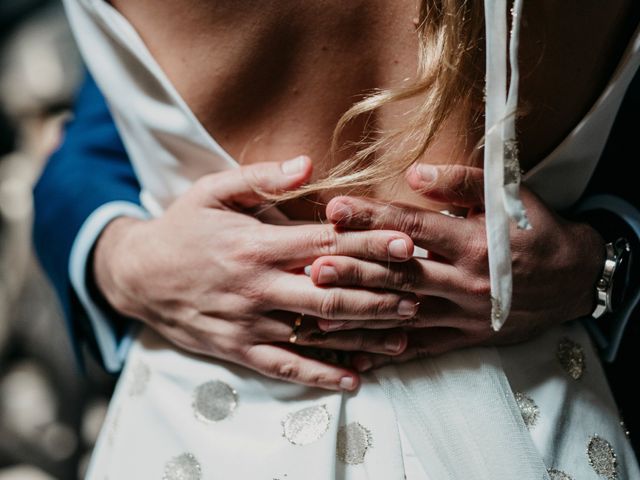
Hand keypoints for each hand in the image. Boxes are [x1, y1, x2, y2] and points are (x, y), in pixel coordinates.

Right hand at [93, 157, 419, 389]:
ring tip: (405, 334)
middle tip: (420, 292)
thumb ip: (262, 178)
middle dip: (380, 293)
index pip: (326, 244)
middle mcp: (258, 287)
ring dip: (364, 335)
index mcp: (257, 244)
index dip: (370, 242)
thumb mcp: (213, 191)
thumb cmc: (182, 228)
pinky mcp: (239, 349)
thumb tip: (309, 164)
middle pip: (331, 293)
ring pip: (317, 334)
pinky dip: (323, 374)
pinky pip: (287, 366)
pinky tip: (356, 378)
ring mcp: (249, 323)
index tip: (409, 243)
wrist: (137, 276)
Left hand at [308, 164, 604, 370]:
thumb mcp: (509, 198)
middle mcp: (463, 281)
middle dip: (354, 270)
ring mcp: (462, 314)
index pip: (412, 227)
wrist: (575, 280)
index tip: (335, 209)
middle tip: (313, 267)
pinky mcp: (464, 337)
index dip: (372, 217)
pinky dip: (389, 354)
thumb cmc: (537, 232)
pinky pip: (421, 348)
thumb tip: (414, 174)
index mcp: (472, 242)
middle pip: (399, 275)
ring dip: (360, 315)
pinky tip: (357, 358)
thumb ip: (462, 182)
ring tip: (319, 315)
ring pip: (403, 315)